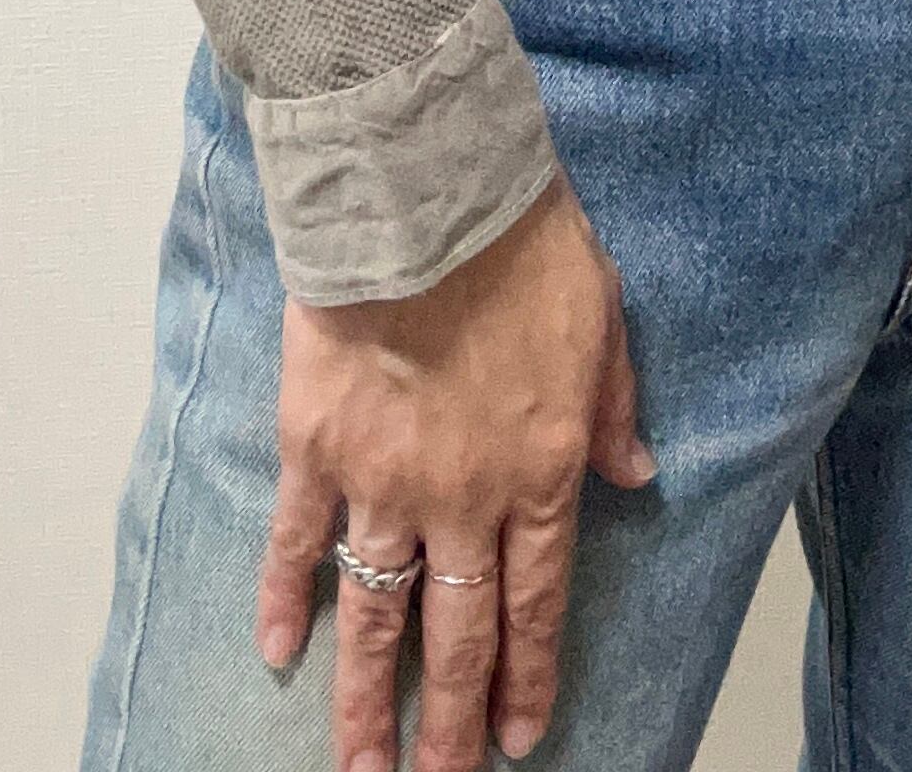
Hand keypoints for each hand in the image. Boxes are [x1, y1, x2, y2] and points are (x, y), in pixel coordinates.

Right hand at [257, 168, 656, 771]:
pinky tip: (277, 653)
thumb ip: (613, 407)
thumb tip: (635, 472)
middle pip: (458, 633)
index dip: (528, 677)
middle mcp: (464, 497)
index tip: (521, 738)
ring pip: (377, 615)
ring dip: (369, 702)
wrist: (427, 196)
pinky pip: (298, 544)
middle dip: (452, 722)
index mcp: (539, 469)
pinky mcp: (316, 449)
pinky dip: (284, 600)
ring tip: (363, 769)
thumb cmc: (521, 239)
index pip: (536, 603)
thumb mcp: (603, 318)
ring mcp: (383, 481)